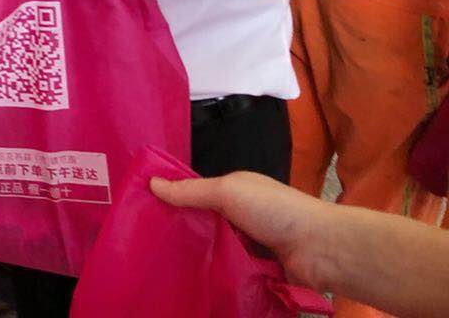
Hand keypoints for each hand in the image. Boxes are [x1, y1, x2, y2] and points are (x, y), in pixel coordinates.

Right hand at [150, 173, 330, 289]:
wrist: (321, 249)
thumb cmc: (274, 210)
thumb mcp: (228, 191)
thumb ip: (192, 191)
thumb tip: (151, 183)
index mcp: (236, 192)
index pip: (198, 195)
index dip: (175, 201)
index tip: (145, 211)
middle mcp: (243, 218)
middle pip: (206, 226)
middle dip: (185, 233)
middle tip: (150, 244)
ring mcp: (252, 247)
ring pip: (217, 252)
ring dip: (201, 259)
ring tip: (167, 267)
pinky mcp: (259, 273)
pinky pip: (232, 275)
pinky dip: (219, 278)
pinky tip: (196, 283)